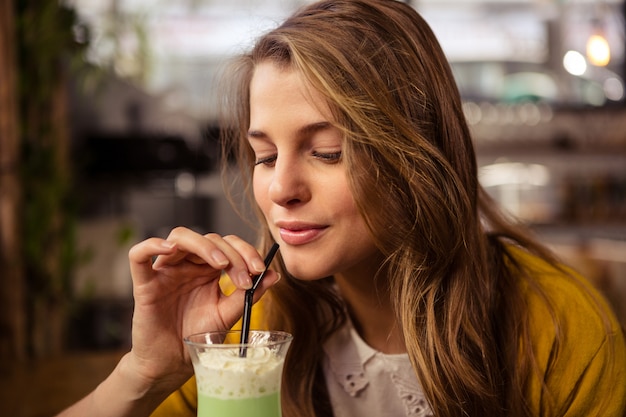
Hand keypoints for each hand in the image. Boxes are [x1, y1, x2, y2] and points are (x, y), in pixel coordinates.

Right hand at [124, 227, 278, 391]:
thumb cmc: (198, 337)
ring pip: (180, 237)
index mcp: (209, 268)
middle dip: (232, 254)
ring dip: (204, 245)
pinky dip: (152, 245)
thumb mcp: (229, 314)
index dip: (245, 251)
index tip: (260, 269)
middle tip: (243, 277)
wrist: (174, 364)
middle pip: (209, 238)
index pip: (227, 244)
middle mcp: (188, 265)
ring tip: (220, 264)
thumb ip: (249, 294)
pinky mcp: (145, 284)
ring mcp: (166, 271)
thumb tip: (274, 274)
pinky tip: (170, 249)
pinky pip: (139, 255)